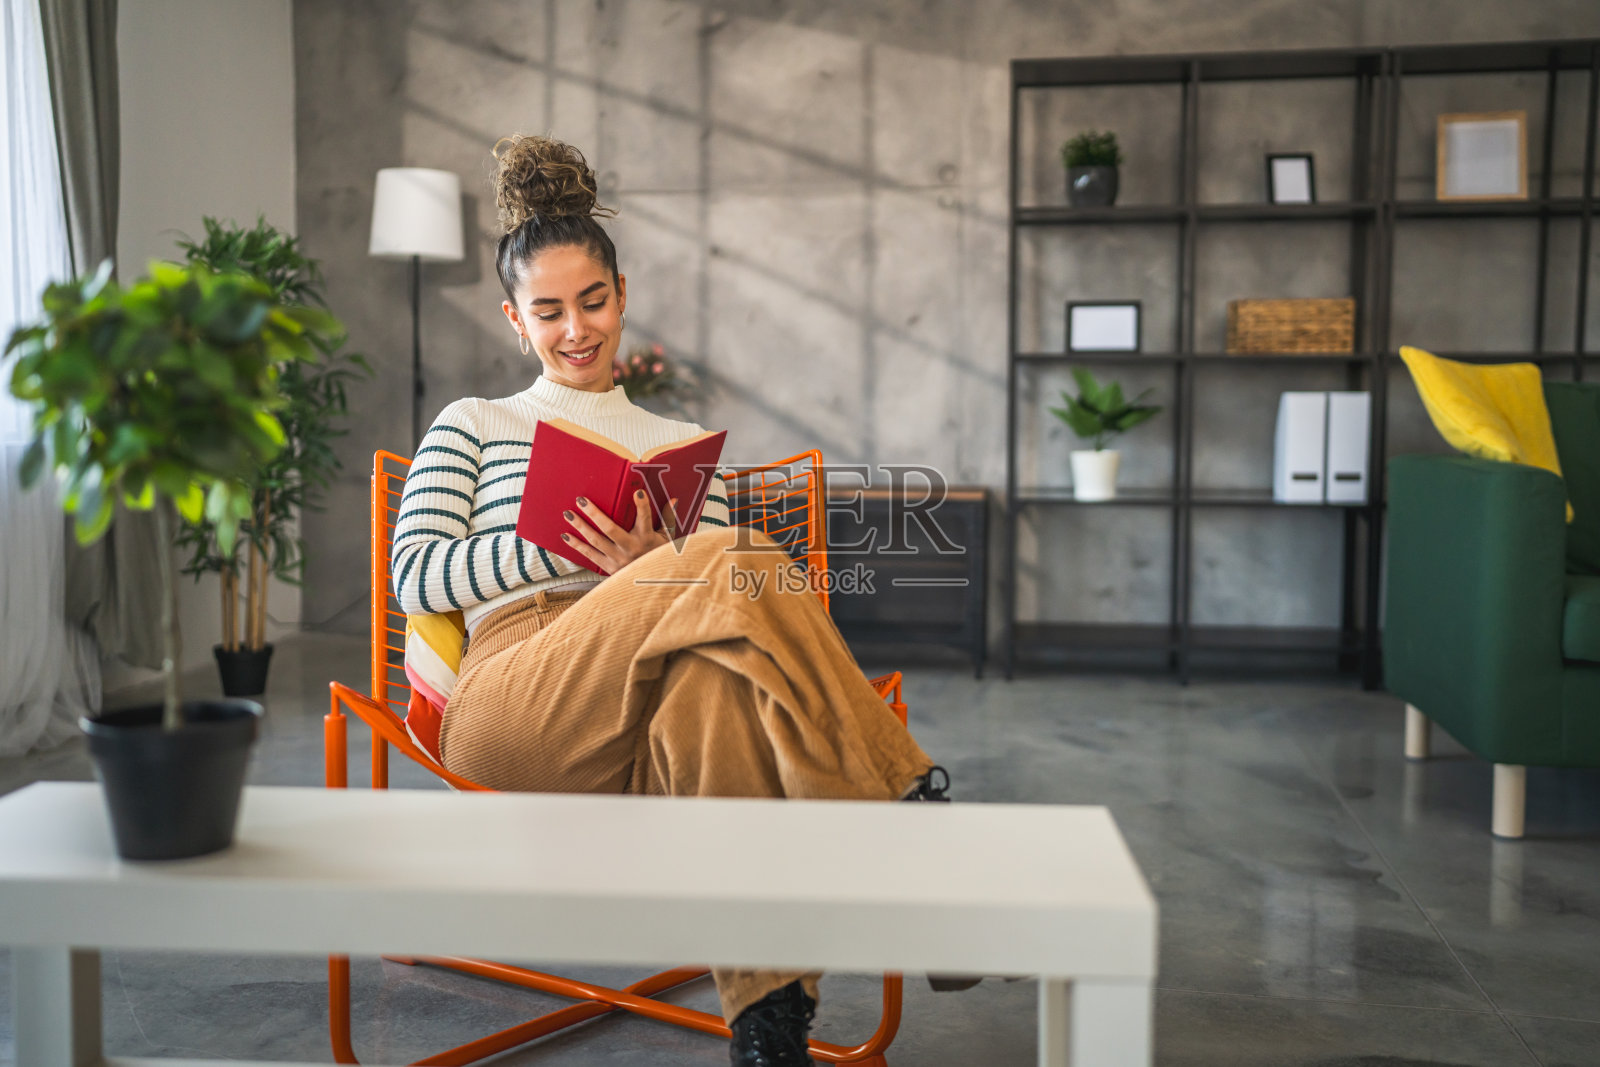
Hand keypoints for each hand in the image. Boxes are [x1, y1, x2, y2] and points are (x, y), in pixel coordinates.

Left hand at [561, 491, 683, 575]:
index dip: (642, 506)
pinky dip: (577, 545)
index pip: (645, 519)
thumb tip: (674, 500)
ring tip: (569, 514)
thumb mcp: (667, 539)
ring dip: (581, 526)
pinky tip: (566, 535)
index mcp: (646, 538)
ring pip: (596, 540)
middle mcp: (631, 548)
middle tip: (581, 500)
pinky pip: (589, 555)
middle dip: (594, 513)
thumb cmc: (658, 556)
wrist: (653, 585)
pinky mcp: (608, 567)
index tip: (638, 492)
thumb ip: (668, 519)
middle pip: (610, 529)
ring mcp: (618, 559)